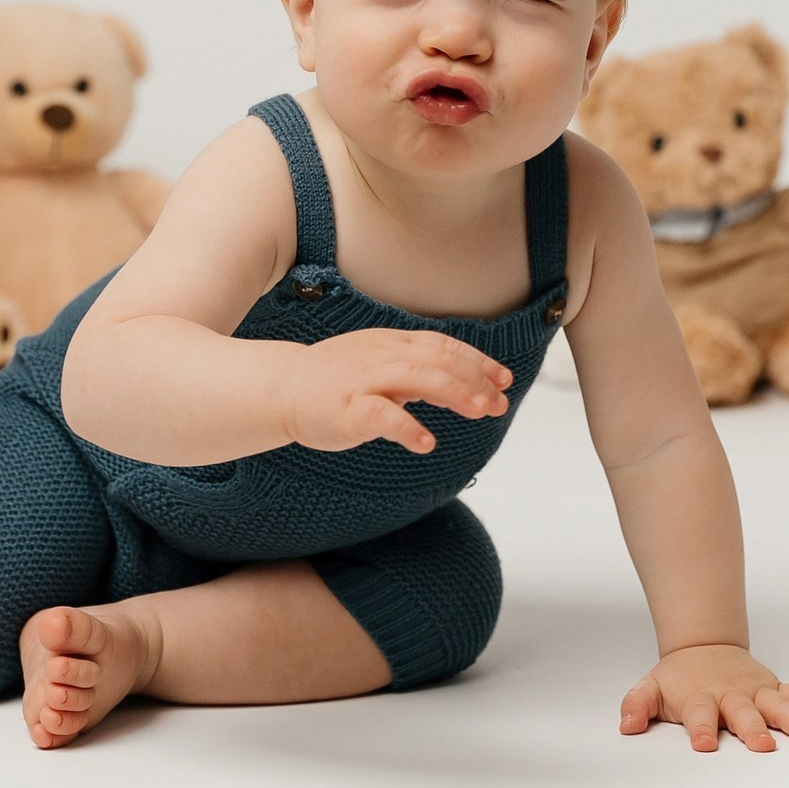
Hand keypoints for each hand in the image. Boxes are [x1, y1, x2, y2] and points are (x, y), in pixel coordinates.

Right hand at [282, 329, 511, 453]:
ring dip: (452, 392)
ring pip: (414, 377)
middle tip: (499, 402)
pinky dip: (406, 427)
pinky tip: (426, 443)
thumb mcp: (383, 365)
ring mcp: (363, 380)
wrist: (283, 388)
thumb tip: (468, 385)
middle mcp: (383, 356)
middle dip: (473, 378)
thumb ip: (422, 372)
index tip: (505, 380)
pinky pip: (379, 415)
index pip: (444, 346)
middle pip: (437, 359)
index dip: (478, 362)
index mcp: (394, 344)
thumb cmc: (337, 380)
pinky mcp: (345, 409)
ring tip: (479, 410)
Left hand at [620, 644, 788, 752]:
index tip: (703, 744)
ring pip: (780, 704)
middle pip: (744, 712)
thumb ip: (637, 705)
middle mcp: (733, 695)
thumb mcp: (651, 687)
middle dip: (753, 727)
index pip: (700, 714)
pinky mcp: (776, 688)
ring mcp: (758, 691)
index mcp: (701, 697)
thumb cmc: (679, 678)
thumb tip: (626, 724)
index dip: (700, 728)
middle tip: (763, 745)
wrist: (704, 646)